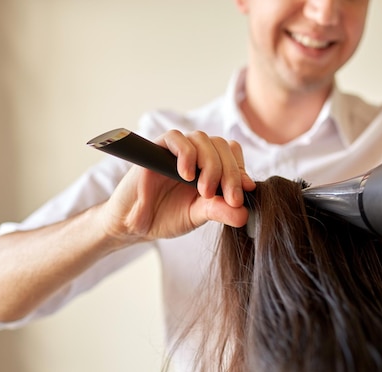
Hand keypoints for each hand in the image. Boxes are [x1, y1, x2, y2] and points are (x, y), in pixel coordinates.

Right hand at [101, 130, 255, 242]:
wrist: (135, 224)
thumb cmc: (167, 216)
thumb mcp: (199, 215)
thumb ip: (221, 211)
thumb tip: (246, 214)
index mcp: (210, 166)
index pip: (232, 155)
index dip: (241, 171)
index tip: (243, 193)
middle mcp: (196, 154)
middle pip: (221, 145)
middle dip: (230, 173)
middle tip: (230, 198)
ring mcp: (177, 150)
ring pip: (202, 139)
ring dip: (211, 164)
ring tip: (205, 191)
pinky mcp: (157, 149)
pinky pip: (175, 138)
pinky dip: (186, 154)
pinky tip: (187, 176)